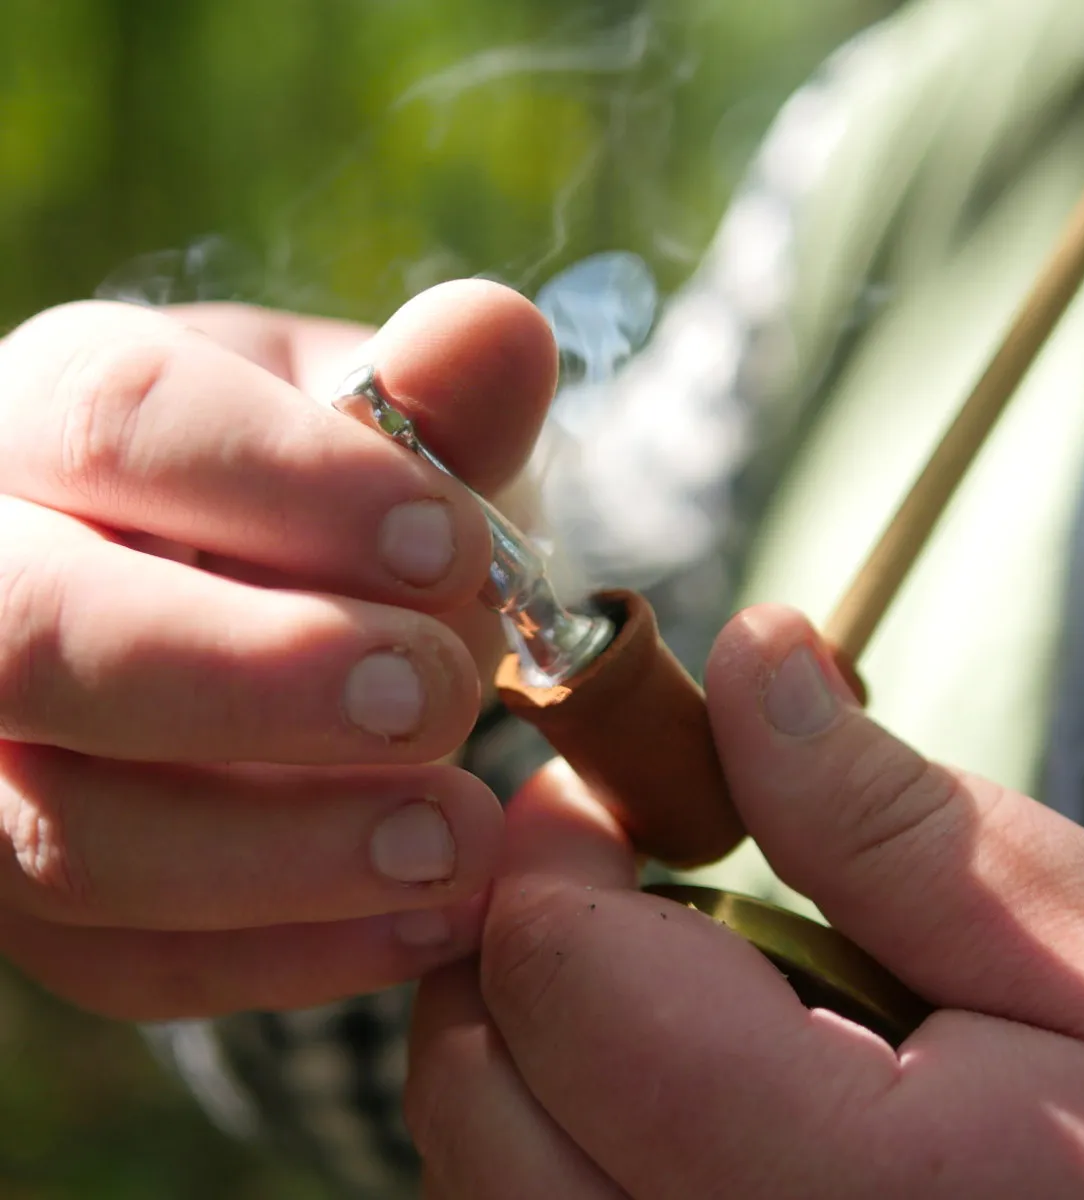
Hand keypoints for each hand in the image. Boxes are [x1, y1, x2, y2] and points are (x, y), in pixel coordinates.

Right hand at [0, 282, 557, 1018]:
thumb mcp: (385, 433)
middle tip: (439, 700)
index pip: (121, 420)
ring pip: (65, 834)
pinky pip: (124, 961)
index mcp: (63, 415)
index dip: (290, 486)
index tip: (451, 546)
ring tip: (456, 844)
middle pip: (41, 638)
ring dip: (280, 853)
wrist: (284, 608)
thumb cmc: (339, 504)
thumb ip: (438, 401)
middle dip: (255, 678)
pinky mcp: (39, 889)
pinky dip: (287, 957)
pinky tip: (429, 923)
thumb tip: (501, 330)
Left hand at [408, 605, 1083, 1197]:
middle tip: (602, 876)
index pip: (568, 990)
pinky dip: (558, 1145)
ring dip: (521, 1055)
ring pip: (490, 1188)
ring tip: (645, 982)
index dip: (551, 848)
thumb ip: (886, 815)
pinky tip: (658, 1092)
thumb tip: (751, 657)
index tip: (598, 788)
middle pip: (478, 1113)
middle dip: (506, 956)